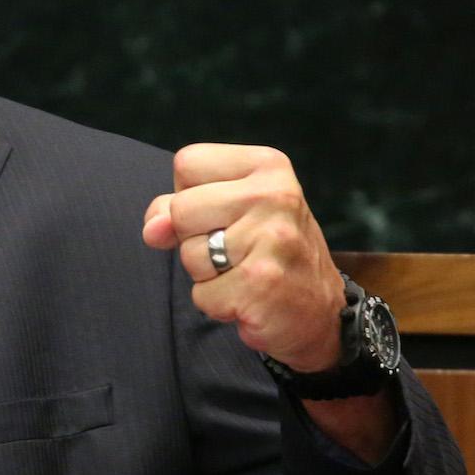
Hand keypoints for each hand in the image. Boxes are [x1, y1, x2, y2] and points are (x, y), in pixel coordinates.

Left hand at [141, 144, 344, 372]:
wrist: (321, 311)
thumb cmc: (267, 252)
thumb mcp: (231, 211)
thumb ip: (179, 207)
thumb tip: (153, 229)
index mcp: (267, 165)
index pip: (187, 163)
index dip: (189, 195)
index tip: (224, 214)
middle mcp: (275, 195)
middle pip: (181, 210)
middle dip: (194, 238)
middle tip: (236, 250)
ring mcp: (272, 239)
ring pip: (189, 254)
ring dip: (206, 275)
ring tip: (244, 273)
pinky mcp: (261, 283)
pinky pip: (201, 296)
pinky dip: (217, 305)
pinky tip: (249, 298)